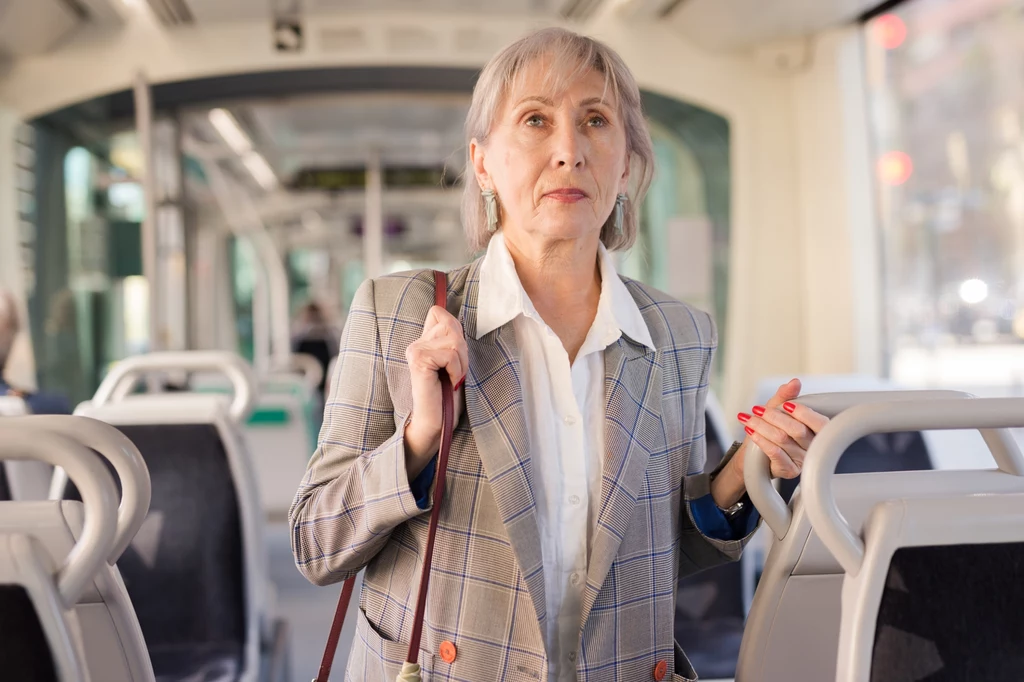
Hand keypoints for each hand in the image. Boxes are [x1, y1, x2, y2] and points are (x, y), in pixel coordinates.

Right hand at [403, 305, 467, 477]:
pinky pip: (450, 354)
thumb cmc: (448, 396)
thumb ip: (452, 338)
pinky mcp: (418, 361)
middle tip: (456, 371)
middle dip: (463, 350)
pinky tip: (449, 382)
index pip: (439, 313)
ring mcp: (415, 351)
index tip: (456, 356)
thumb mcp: (455, 361)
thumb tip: (453, 318)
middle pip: (450, 324)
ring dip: (461, 362)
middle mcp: (415, 344)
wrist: (437, 423)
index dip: (455, 329)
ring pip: (453, 340)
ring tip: (453, 378)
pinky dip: (457, 370)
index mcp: (422, 342)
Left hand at [736, 378, 829, 479]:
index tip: (785, 405)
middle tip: (757, 409)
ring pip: (783, 439)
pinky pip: (775, 452)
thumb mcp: (776, 410)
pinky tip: (751, 431)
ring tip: (748, 419)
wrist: (753, 456)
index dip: (803, 413)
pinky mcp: (789, 470)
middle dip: (774, 417)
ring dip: (761, 426)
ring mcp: (802, 460)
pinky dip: (761, 439)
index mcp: (817, 431)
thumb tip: (795, 382)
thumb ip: (786, 397)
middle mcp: (813, 447)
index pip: (820, 423)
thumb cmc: (769, 431)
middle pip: (798, 430)